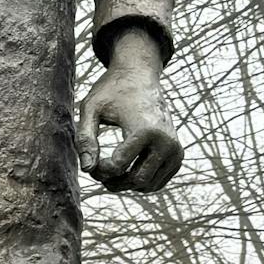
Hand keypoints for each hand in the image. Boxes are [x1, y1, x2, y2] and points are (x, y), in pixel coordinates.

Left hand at [78, 23, 181, 193]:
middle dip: (113, 181)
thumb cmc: (112, 91)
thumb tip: (87, 169)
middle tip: (98, 169)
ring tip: (110, 167)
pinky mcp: (178, 156)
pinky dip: (139, 181)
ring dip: (125, 183)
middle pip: (136, 180)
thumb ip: (85, 138)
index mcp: (146, 129)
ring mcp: (175, 150)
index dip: (99, 169)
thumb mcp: (91, 108)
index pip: (118, 166)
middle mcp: (166, 142)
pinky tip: (126, 166)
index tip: (92, 158)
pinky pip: (156, 182)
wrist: (141, 77)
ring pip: (147, 185)